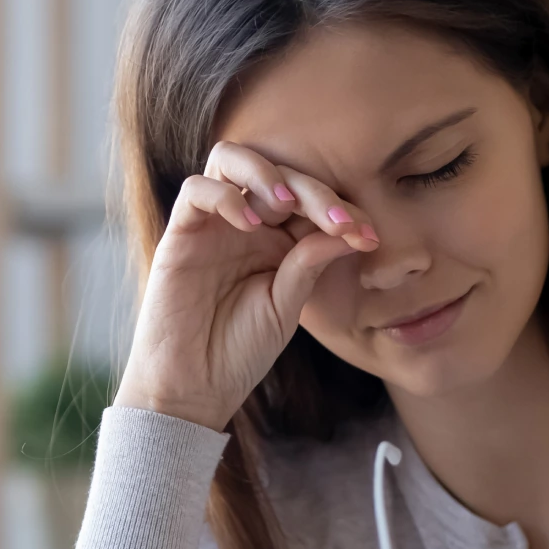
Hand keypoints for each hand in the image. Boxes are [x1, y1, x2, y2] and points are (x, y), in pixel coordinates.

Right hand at [114, 140, 379, 432]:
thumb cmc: (239, 351)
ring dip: (267, 175)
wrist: (194, 389)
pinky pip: (196, 191)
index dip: (341, 210)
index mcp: (277, 239)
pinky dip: (226, 197)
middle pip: (279, 175)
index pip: (310, 201)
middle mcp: (245, 223)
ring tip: (290, 206)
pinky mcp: (180, 234)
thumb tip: (345, 229)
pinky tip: (253, 226)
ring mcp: (211, 225)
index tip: (369, 237)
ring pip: (231, 160)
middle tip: (341, 222)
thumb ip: (308, 264)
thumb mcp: (286, 306)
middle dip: (316, 192)